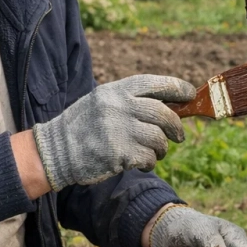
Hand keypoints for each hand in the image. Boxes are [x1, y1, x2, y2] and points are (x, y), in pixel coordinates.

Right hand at [32, 75, 195, 190]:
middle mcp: (119, 106)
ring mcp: (119, 130)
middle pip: (163, 113)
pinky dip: (149, 162)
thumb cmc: (84, 126)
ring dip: (161, 148)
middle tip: (178, 136)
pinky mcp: (119, 153)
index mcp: (116, 90)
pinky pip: (148, 157)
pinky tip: (140, 163)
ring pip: (158, 138)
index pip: (155, 84)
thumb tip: (170, 106)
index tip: (190, 94)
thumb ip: (131, 101)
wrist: (56, 150)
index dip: (177, 88)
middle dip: (176, 126)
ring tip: (154, 152)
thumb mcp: (103, 101)